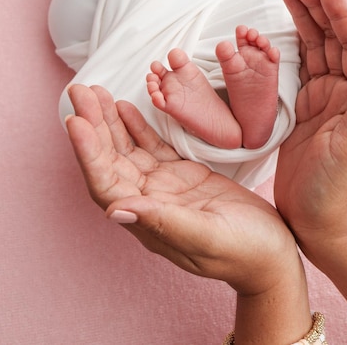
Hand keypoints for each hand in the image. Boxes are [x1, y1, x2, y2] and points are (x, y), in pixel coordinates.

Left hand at [65, 84, 299, 295]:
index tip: (75, 119)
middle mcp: (149, 203)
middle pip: (110, 161)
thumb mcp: (205, 236)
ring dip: (109, 122)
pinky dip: (138, 127)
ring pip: (128, 150)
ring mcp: (165, 189)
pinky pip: (153, 148)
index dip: (87, 152)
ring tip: (95, 92)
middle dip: (93, 125)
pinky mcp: (184, 176)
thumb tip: (114, 211)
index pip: (105, 183)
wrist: (271, 254)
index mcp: (148, 221)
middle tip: (79, 91)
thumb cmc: (244, 252)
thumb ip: (163, 222)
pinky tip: (125, 107)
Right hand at [275, 0, 346, 247]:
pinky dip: (287, 43)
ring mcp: (324, 97)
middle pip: (334, 36)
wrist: (316, 220)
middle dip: (317, 3)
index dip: (341, 11)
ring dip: (303, 15)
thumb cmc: (336, 191)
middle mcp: (346, 91)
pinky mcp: (303, 106)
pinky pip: (297, 65)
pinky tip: (279, 26)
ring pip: (315, 45)